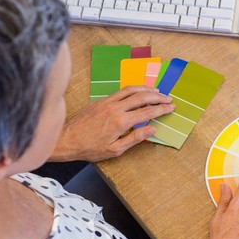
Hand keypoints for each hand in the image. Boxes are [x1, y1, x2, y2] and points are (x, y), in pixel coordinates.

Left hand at [50, 86, 173, 161]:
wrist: (67, 139)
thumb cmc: (90, 148)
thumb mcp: (115, 149)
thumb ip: (135, 138)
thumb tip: (152, 130)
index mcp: (121, 122)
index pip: (147, 112)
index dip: (161, 109)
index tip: (171, 107)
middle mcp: (115, 108)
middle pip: (142, 97)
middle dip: (157, 97)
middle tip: (168, 98)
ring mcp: (107, 102)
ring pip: (131, 90)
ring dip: (146, 89)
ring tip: (156, 90)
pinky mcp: (100, 100)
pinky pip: (120, 91)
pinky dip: (132, 90)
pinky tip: (137, 92)